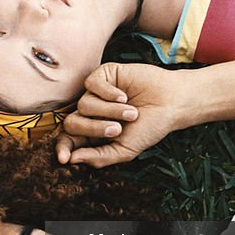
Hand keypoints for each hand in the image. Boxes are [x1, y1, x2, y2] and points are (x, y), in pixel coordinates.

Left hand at [56, 63, 180, 167]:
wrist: (171, 103)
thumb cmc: (150, 127)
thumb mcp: (125, 150)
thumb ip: (98, 157)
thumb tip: (71, 160)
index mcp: (93, 132)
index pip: (68, 140)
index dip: (62, 148)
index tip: (63, 158)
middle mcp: (90, 112)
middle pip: (72, 123)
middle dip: (93, 128)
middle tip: (117, 129)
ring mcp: (95, 93)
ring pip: (84, 104)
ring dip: (110, 111)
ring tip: (132, 112)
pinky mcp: (102, 75)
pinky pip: (91, 84)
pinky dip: (109, 93)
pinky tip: (125, 96)